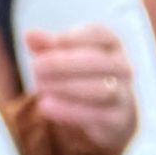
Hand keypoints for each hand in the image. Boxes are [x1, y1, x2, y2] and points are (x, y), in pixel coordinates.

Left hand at [22, 25, 135, 154]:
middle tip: (35, 67)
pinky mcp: (120, 120)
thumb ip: (47, 45)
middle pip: (97, 62)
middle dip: (63, 64)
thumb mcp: (64, 56)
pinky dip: (70, 110)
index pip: (99, 34)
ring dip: (66, 87)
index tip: (54, 42)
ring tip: (39, 87)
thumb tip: (30, 36)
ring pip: (100, 89)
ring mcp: (125, 94)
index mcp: (112, 44)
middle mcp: (123, 67)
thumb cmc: (83, 75)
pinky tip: (47, 106)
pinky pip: (97, 115)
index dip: (76, 37)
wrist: (109, 116)